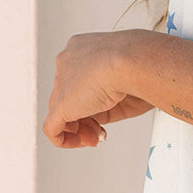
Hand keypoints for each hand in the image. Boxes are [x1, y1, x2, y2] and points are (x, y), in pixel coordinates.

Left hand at [43, 30, 153, 148]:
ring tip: (97, 135)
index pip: (79, 79)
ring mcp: (61, 81)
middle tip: (102, 128)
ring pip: (60, 111)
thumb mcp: (123, 79)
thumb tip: (100, 112)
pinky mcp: (60, 104)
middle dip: (86, 117)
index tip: (109, 108)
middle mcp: (69, 62)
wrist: (133, 60)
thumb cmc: (140, 64)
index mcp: (84, 50)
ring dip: (80, 129)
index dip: (92, 99)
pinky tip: (81, 142)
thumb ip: (106, 94)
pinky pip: (52, 128)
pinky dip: (64, 140)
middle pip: (69, 96)